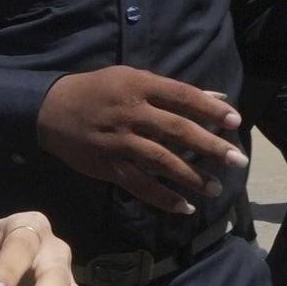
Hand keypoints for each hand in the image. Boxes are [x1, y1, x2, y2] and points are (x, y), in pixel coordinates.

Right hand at [33, 64, 240, 215]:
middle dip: (210, 146)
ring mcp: (118, 141)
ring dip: (191, 176)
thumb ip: (172, 91)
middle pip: (177, 130)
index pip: (182, 97)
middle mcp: (131, 113)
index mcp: (139, 86)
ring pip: (161, 160)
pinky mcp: (107, 165)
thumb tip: (217, 98)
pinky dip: (162, 197)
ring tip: (216, 187)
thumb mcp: (132, 79)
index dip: (210, 110)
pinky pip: (138, 184)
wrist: (49, 109)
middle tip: (237, 160)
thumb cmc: (97, 90)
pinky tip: (184, 207)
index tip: (236, 123)